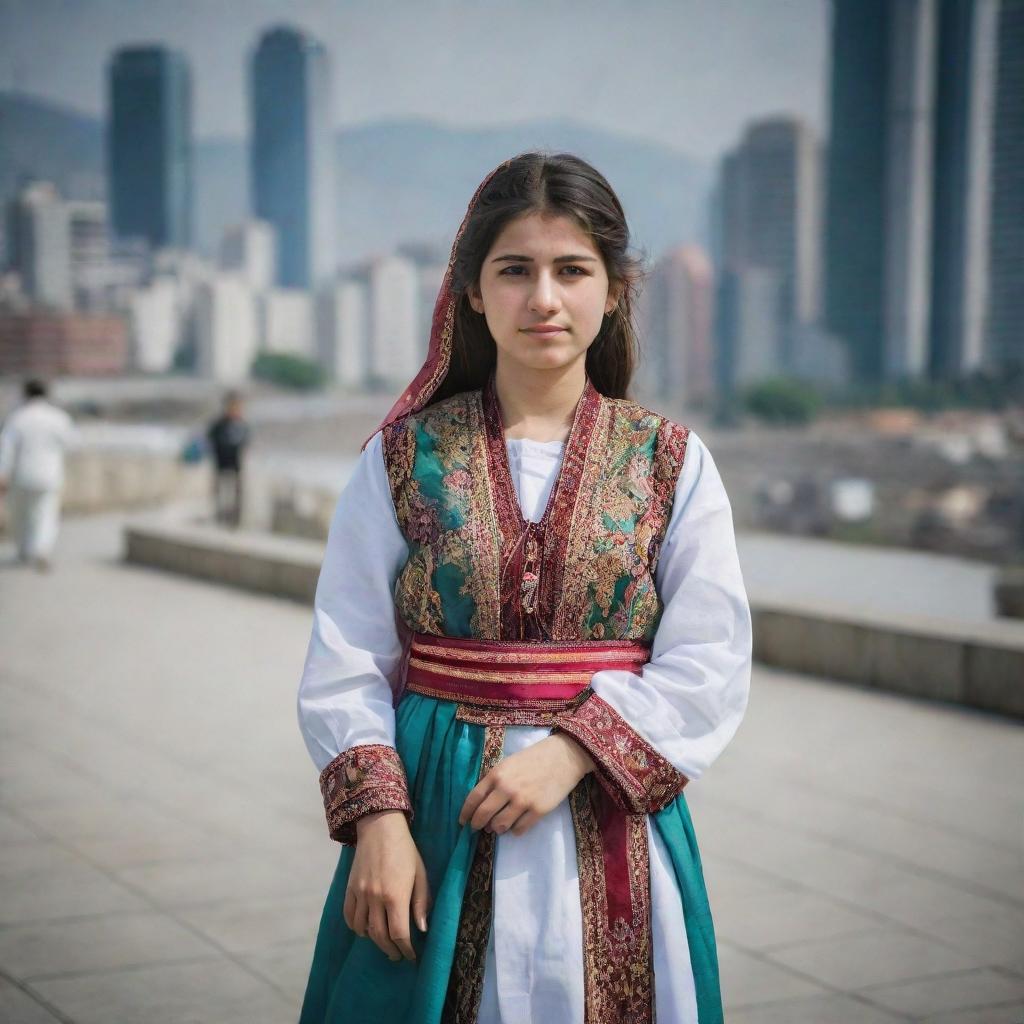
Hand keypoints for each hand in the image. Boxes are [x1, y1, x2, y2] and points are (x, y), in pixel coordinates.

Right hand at [344, 810, 430, 961]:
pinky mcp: (350, 888)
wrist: (380, 828)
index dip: (406, 949)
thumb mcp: (420, 874)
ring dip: (373, 941)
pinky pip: (349, 916)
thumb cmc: (406, 851)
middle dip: (390, 950)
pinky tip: (364, 930)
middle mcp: (375, 898)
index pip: (399, 934)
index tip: (411, 956)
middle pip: (380, 936)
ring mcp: (360, 894)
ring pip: (362, 929)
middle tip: (397, 954)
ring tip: (383, 942)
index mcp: (395, 895)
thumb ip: (421, 903)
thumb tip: (422, 929)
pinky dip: (355, 927)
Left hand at [458, 734, 594, 837]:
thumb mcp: (508, 763)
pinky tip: (516, 825)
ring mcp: (523, 801)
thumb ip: (494, 781)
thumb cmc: (534, 758)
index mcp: (497, 774)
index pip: (474, 798)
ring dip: (496, 828)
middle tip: (478, 828)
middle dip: (477, 824)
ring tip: (499, 825)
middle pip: (483, 814)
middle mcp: (506, 788)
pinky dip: (515, 830)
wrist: (563, 756)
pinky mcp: (538, 811)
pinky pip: (519, 830)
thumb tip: (484, 805)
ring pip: (500, 826)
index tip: (462, 822)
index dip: (466, 813)